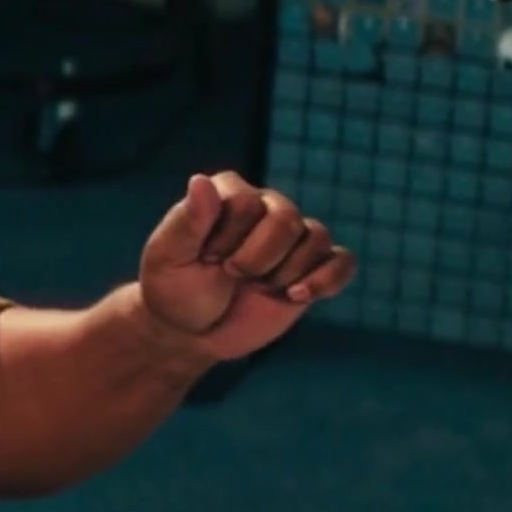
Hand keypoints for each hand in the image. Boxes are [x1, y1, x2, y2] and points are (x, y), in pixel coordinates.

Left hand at [137, 172, 356, 363]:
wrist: (191, 331)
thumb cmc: (174, 289)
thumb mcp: (169, 257)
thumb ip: (187, 221)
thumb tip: (200, 180)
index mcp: (229, 193)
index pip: (249, 204)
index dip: (229, 240)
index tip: (207, 260)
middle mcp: (265, 206)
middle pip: (287, 219)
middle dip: (259, 259)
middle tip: (234, 276)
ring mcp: (292, 237)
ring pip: (317, 237)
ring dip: (286, 273)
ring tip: (260, 288)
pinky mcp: (312, 267)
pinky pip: (342, 261)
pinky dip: (327, 280)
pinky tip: (297, 296)